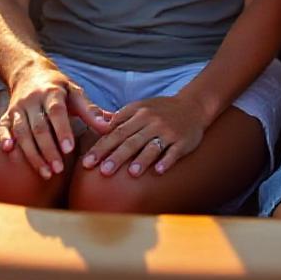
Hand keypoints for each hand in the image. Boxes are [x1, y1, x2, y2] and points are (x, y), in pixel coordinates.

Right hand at [0, 63, 113, 179]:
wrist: (29, 72)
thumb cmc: (58, 87)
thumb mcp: (75, 93)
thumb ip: (90, 111)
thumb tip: (108, 127)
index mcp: (52, 92)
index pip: (56, 112)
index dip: (62, 130)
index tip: (69, 149)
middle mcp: (32, 100)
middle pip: (39, 127)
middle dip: (48, 150)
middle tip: (59, 169)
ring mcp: (18, 108)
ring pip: (22, 132)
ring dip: (32, 154)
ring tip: (45, 172)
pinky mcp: (7, 114)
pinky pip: (3, 127)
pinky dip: (4, 138)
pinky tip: (8, 151)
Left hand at [82, 94, 210, 177]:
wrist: (193, 106)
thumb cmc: (161, 110)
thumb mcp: (140, 107)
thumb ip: (119, 117)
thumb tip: (96, 122)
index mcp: (138, 114)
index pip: (116, 132)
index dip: (101, 147)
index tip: (87, 162)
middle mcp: (152, 122)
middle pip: (131, 140)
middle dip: (116, 156)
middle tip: (103, 171)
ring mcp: (168, 132)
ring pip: (152, 146)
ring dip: (142, 159)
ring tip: (131, 173)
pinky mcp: (183, 141)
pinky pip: (174, 152)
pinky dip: (167, 161)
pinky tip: (159, 171)